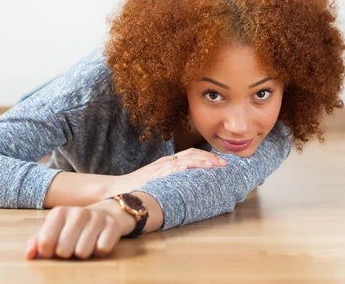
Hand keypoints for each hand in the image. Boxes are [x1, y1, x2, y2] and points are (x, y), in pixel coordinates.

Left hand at [25, 201, 131, 259]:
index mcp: (59, 213)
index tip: (54, 248)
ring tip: (86, 243)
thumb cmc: (75, 226)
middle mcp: (78, 212)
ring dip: (84, 253)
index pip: (45, 242)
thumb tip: (29, 255)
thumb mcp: (55, 229)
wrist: (107, 213)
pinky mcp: (113, 225)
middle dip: (67, 254)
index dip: (48, 252)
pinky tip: (99, 241)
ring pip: (83, 252)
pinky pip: (102, 249)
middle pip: (63, 251)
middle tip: (72, 245)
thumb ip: (38, 241)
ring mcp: (96, 217)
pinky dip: (100, 251)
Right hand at [106, 147, 226, 196]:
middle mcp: (167, 162)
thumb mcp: (160, 180)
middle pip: (192, 154)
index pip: (192, 154)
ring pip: (184, 160)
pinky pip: (169, 169)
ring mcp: (160, 168)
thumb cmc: (140, 188)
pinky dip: (180, 167)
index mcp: (169, 162)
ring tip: (214, 165)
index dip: (208, 156)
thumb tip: (191, 184)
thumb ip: (174, 179)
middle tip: (225, 163)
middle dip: (210, 158)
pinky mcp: (154, 175)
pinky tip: (190, 168)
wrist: (120, 189)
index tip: (222, 161)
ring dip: (200, 161)